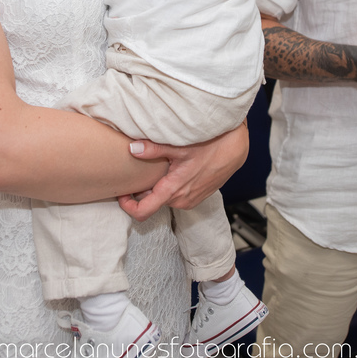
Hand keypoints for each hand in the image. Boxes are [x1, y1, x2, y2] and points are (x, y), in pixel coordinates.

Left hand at [117, 122, 248, 221]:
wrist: (235, 149)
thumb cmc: (210, 146)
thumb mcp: (179, 146)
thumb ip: (153, 150)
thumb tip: (132, 149)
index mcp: (173, 191)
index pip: (143, 212)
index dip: (127, 206)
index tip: (121, 193)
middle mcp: (181, 201)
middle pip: (152, 203)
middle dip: (141, 191)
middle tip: (135, 173)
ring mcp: (190, 200)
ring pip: (164, 198)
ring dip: (157, 187)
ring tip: (153, 169)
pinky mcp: (196, 196)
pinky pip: (176, 195)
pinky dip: (169, 186)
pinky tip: (170, 169)